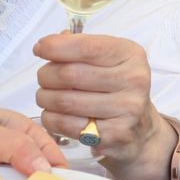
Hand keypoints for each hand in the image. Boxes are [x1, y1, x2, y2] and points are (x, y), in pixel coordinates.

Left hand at [33, 32, 176, 179]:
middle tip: (44, 79)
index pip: (86, 47)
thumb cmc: (115, 89)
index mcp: (130, 55)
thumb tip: (47, 45)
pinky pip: (67, 124)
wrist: (139, 130)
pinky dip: (51, 118)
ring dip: (45, 98)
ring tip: (46, 97)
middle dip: (46, 75)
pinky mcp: (115, 135)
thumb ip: (79, 48)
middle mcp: (133, 80)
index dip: (56, 47)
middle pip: (70, 74)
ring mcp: (127, 109)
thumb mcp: (107, 61)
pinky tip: (54, 114)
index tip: (39, 49)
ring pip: (64, 101)